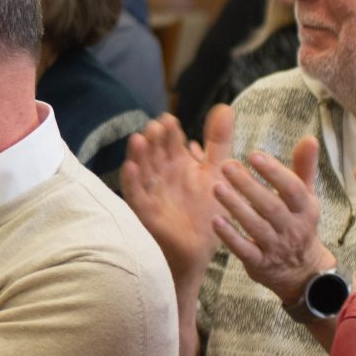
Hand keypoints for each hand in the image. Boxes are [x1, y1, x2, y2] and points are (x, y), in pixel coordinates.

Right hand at [121, 107, 235, 287]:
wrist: (199, 249)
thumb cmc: (206, 209)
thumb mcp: (216, 170)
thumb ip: (219, 141)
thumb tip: (225, 106)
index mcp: (177, 162)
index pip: (171, 141)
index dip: (169, 131)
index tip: (170, 119)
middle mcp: (161, 173)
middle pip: (154, 151)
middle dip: (154, 140)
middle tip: (156, 127)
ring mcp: (151, 191)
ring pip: (142, 169)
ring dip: (139, 155)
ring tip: (139, 140)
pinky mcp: (145, 210)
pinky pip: (135, 194)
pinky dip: (131, 181)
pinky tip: (130, 168)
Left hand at [212, 135, 336, 305]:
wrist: (302, 272)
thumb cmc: (298, 224)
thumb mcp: (305, 198)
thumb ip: (303, 168)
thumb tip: (309, 138)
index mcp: (305, 209)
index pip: (292, 188)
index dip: (274, 172)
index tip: (254, 155)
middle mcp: (292, 228)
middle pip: (271, 206)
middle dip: (248, 185)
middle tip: (226, 165)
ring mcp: (276, 247)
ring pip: (256, 226)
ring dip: (235, 207)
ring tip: (216, 187)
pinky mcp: (260, 264)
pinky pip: (244, 250)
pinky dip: (230, 237)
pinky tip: (215, 221)